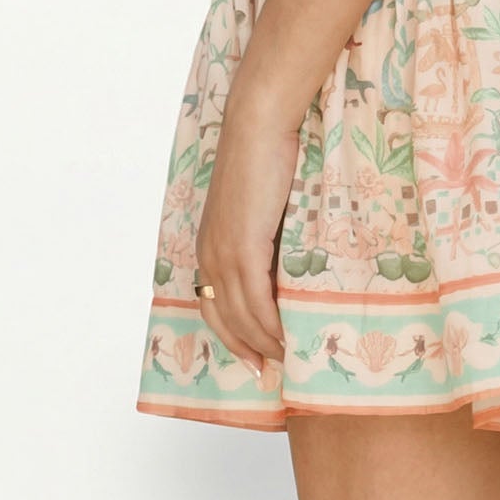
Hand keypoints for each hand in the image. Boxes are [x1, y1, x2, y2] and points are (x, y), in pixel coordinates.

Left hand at [194, 101, 299, 378]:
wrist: (257, 127)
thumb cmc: (262, 155)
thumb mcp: (256, 205)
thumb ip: (261, 234)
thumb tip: (284, 261)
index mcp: (208, 246)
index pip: (213, 306)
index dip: (232, 337)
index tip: (253, 358)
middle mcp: (210, 256)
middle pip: (226, 320)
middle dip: (248, 350)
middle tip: (272, 372)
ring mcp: (225, 253)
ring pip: (242, 317)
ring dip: (266, 342)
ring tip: (290, 358)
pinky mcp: (244, 247)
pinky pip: (257, 301)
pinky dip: (271, 325)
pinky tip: (288, 338)